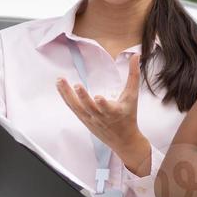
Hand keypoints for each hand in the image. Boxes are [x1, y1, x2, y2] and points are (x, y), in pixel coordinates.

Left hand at [57, 54, 149, 174]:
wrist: (123, 140)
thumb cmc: (128, 116)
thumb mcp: (133, 96)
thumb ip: (133, 76)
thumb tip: (136, 55)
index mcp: (115, 112)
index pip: (108, 108)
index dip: (103, 104)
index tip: (98, 98)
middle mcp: (101, 117)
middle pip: (90, 107)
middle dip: (83, 97)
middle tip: (77, 85)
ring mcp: (90, 119)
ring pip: (77, 107)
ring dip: (67, 94)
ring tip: (60, 80)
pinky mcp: (83, 119)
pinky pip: (73, 108)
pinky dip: (66, 97)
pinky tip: (60, 87)